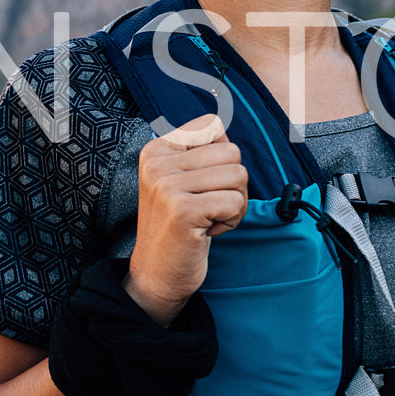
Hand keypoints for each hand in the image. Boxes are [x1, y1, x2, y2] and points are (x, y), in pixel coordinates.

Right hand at [126, 114, 248, 324]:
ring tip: (208, 219)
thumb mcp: (180, 181)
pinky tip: (207, 232)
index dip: (221, 157)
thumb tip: (224, 120)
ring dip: (234, 204)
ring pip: (238, 176)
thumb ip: (200, 152)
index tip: (201, 185)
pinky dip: (231, 221)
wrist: (156, 275)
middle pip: (232, 152)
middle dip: (232, 184)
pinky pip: (236, 202)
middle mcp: (157, 163)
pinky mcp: (183, 210)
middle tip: (208, 208)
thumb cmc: (179, 228)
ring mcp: (167, 186)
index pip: (212, 125)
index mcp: (156, 150)